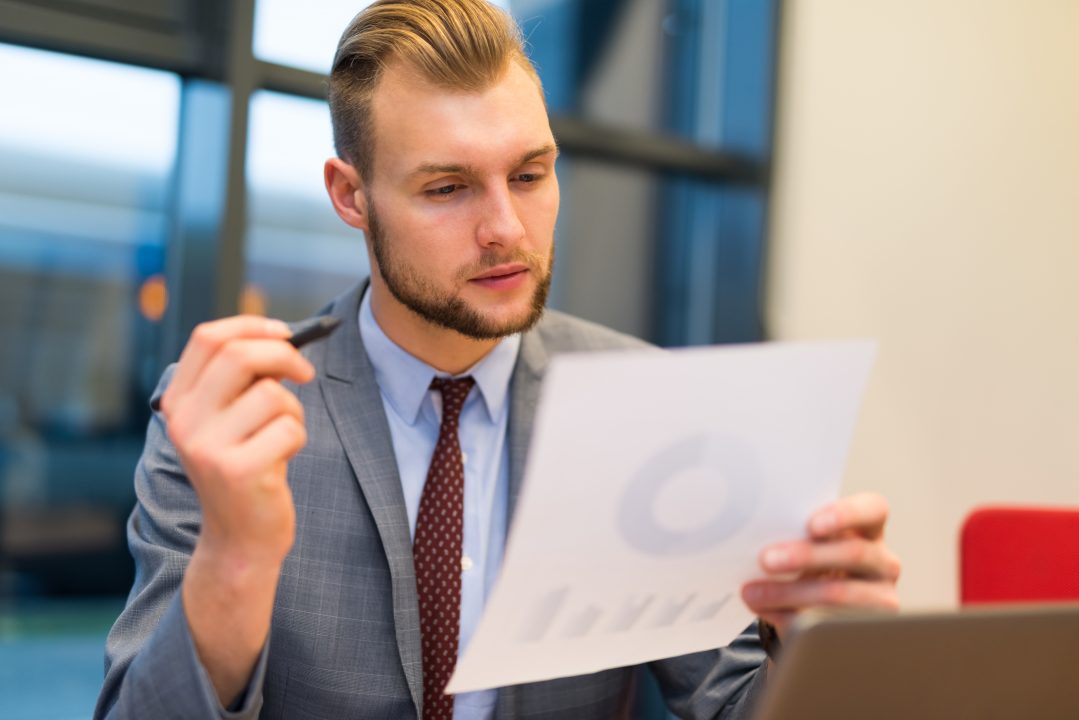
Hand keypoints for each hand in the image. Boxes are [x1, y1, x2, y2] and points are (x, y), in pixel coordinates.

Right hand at [159, 315, 314, 564]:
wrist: (238, 541)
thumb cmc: (244, 469)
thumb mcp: (230, 422)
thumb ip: (243, 381)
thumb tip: (282, 337)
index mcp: (177, 402)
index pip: (208, 338)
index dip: (251, 326)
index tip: (284, 332)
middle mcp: (184, 422)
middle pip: (240, 355)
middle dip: (285, 355)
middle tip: (306, 373)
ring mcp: (208, 447)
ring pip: (273, 395)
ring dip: (293, 412)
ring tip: (281, 438)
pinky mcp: (239, 470)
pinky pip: (289, 428)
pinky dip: (297, 438)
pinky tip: (281, 461)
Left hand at [741, 493, 900, 639]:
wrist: (820, 606)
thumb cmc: (812, 564)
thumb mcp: (809, 544)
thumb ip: (796, 535)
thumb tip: (755, 538)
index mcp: (869, 529)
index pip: (873, 510)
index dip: (846, 515)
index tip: (812, 525)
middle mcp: (883, 562)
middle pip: (854, 553)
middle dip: (806, 556)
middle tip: (766, 560)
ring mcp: (881, 596)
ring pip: (840, 593)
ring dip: (790, 592)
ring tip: (754, 593)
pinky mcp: (868, 628)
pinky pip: (828, 623)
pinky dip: (790, 617)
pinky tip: (766, 611)